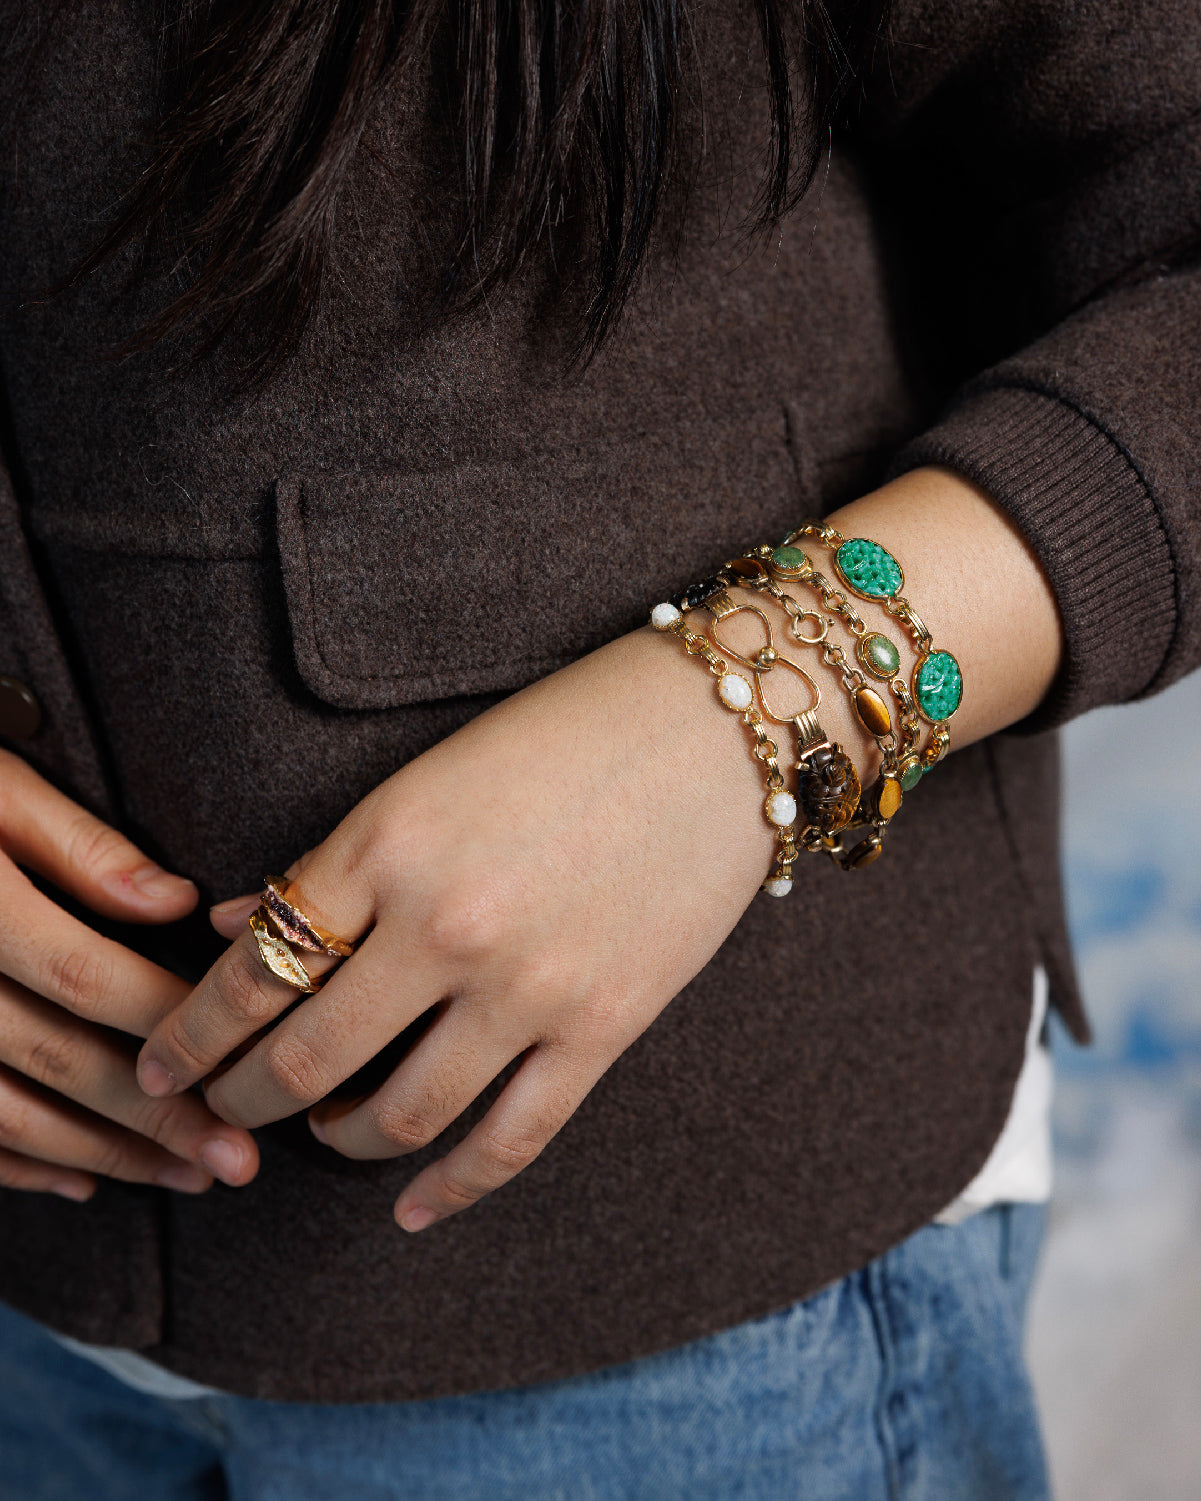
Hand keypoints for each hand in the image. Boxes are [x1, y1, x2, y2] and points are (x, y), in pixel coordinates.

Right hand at [0, 749, 258, 1200]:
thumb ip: (80, 845)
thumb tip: (177, 903)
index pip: (84, 976)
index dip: (166, 1022)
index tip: (241, 1061)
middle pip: (55, 1063)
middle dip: (155, 1120)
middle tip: (236, 1162)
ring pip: (7, 1116)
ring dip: (102, 1155)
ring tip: (185, 1175)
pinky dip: (19, 1165)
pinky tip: (83, 1178)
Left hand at [136, 621, 786, 1230]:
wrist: (716, 731)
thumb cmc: (565, 734)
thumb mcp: (429, 778)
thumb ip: (331, 862)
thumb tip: (230, 928)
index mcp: (386, 843)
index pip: (252, 970)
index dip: (191, 1035)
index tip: (165, 1065)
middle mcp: (443, 924)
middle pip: (305, 1056)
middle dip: (242, 1099)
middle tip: (219, 1113)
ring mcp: (527, 986)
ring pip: (397, 1114)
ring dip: (337, 1139)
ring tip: (321, 1131)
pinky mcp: (602, 1027)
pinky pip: (509, 1139)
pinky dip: (449, 1190)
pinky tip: (410, 1210)